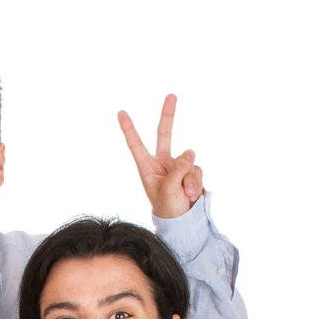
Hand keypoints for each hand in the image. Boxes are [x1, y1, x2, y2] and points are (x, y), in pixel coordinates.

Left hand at [118, 95, 203, 218]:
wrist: (183, 223)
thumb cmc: (168, 209)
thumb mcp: (168, 190)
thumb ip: (178, 169)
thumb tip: (190, 151)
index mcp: (147, 168)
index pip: (136, 145)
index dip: (129, 129)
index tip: (120, 113)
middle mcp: (162, 163)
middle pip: (164, 134)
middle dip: (168, 114)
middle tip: (171, 95)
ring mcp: (178, 166)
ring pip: (188, 161)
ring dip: (189, 179)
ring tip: (184, 195)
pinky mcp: (191, 171)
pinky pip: (197, 169)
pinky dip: (196, 182)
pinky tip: (192, 195)